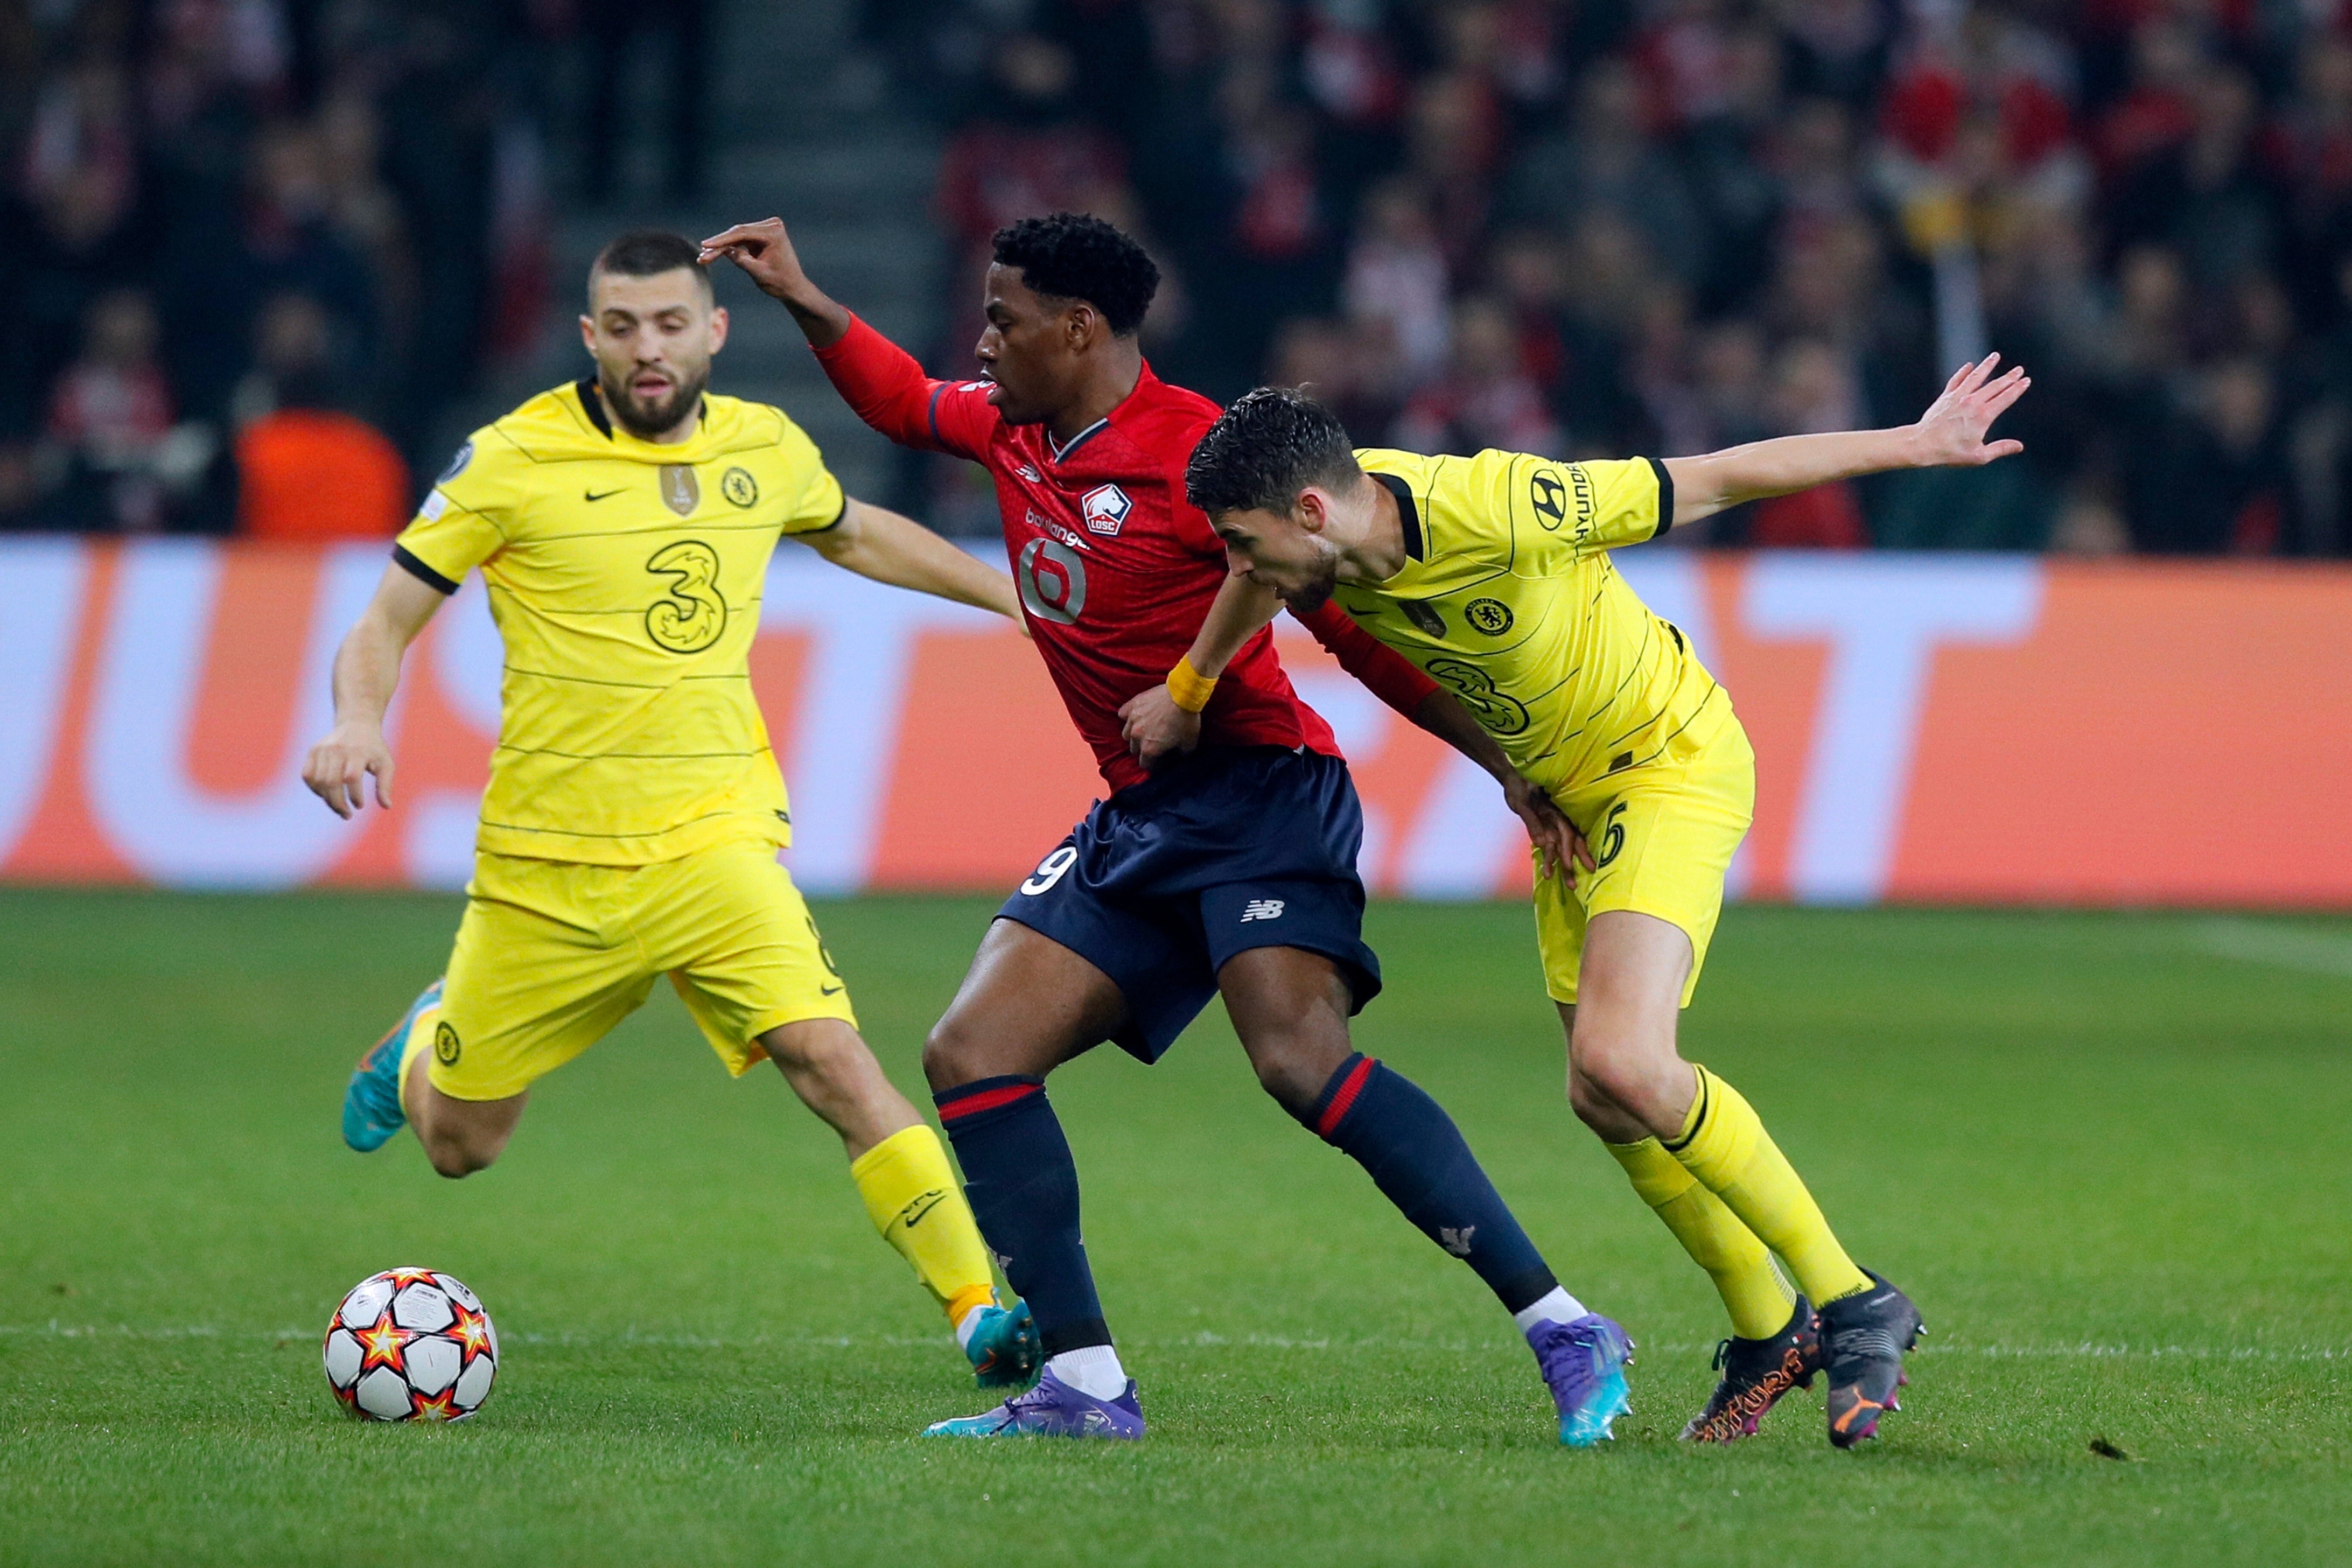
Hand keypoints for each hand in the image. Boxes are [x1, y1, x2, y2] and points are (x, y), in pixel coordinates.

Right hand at [303, 722, 393, 818]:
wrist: (357, 725)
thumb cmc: (374, 748)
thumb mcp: (386, 764)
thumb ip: (385, 785)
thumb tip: (386, 806)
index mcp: (358, 751)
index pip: (351, 777)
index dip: (354, 795)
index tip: (359, 806)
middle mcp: (338, 749)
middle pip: (331, 782)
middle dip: (338, 803)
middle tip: (347, 815)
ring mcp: (323, 749)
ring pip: (318, 781)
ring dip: (327, 799)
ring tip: (339, 807)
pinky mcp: (313, 751)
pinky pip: (307, 775)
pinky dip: (315, 789)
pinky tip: (326, 795)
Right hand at [698, 218, 811, 301]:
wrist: (793, 288)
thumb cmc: (780, 283)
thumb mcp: (759, 273)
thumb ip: (742, 260)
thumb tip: (725, 250)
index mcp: (774, 233)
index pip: (742, 233)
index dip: (721, 240)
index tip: (705, 245)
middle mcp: (771, 226)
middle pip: (738, 233)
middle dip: (719, 245)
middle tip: (701, 256)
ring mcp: (766, 229)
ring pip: (737, 237)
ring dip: (721, 247)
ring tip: (703, 258)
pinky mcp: (760, 235)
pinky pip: (740, 240)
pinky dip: (729, 248)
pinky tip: (713, 254)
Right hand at [1117, 684, 1201, 770]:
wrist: (1183, 693)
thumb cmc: (1187, 719)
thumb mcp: (1190, 743)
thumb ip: (1181, 753)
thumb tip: (1180, 755)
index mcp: (1150, 748)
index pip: (1145, 764)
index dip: (1154, 764)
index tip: (1161, 760)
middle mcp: (1137, 736)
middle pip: (1134, 750)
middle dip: (1144, 750)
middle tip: (1155, 744)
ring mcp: (1132, 719)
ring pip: (1126, 734)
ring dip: (1134, 735)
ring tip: (1144, 730)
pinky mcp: (1132, 705)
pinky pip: (1123, 714)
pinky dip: (1128, 717)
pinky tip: (1136, 716)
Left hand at [1504, 772, 1592, 886]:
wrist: (1514, 779)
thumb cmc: (1519, 786)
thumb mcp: (1521, 802)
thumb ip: (1531, 821)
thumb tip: (1541, 843)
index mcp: (1556, 811)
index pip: (1566, 833)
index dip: (1568, 849)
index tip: (1568, 865)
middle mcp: (1557, 820)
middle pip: (1569, 843)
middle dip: (1573, 863)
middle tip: (1577, 883)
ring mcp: (1552, 826)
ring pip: (1561, 849)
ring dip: (1564, 867)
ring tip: (1570, 886)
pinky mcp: (1544, 830)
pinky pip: (1550, 848)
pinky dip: (1551, 861)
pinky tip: (1550, 875)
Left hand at [1909, 352, 2029, 466]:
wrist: (1922, 445)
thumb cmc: (1950, 453)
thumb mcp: (1978, 456)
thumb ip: (2000, 449)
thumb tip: (2019, 446)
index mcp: (1983, 416)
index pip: (2005, 398)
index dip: (2017, 389)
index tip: (2026, 380)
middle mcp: (1972, 402)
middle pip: (1994, 385)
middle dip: (2009, 377)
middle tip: (2019, 369)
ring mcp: (1957, 397)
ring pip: (1975, 377)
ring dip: (1987, 366)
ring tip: (1995, 356)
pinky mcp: (1945, 397)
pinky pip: (1956, 380)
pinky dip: (1963, 372)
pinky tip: (1969, 366)